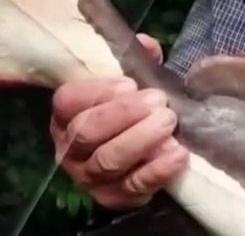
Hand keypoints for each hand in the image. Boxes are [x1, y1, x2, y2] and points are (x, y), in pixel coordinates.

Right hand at [49, 34, 189, 209]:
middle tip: (158, 101)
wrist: (139, 151)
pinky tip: (178, 153)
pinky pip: (133, 187)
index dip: (97, 92)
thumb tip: (147, 46)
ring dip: (141, 140)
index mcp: (67, 114)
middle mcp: (70, 148)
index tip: (129, 83)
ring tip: (168, 121)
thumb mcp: (130, 79)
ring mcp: (90, 176)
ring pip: (108, 161)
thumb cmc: (131, 107)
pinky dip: (157, 170)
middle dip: (124, 114)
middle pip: (87, 132)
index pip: (69, 101)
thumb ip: (136, 60)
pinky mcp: (115, 197)